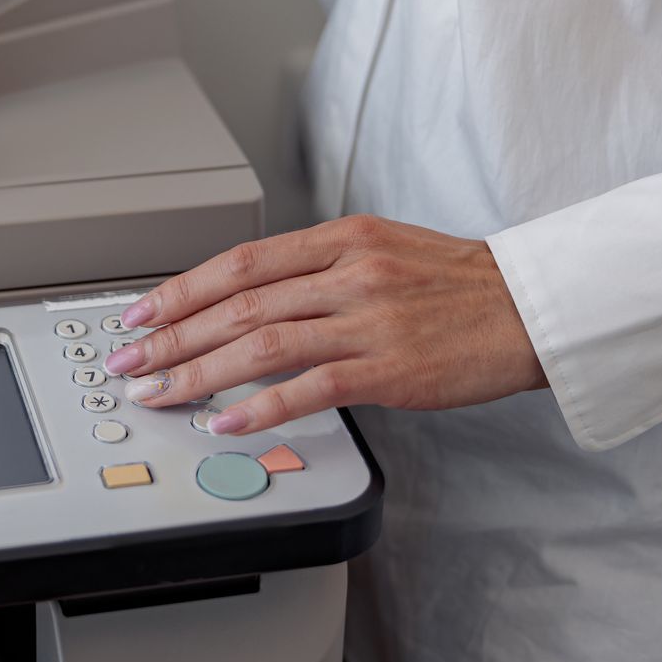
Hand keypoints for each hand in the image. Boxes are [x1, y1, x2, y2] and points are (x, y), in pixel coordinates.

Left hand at [105, 216, 546, 435]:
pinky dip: (259, 408)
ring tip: (160, 394)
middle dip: (171, 335)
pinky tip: (225, 422)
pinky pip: (309, 388)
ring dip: (198, 373)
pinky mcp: (389, 369)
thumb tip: (253, 297)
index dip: (182, 288)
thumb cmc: (460, 285)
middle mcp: (348, 273)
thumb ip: (322, 268)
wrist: (532, 307)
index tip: (141, 311)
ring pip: (261, 344)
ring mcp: (367, 321)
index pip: (241, 262)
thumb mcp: (385, 250)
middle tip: (129, 359)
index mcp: (342, 239)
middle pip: (237, 304)